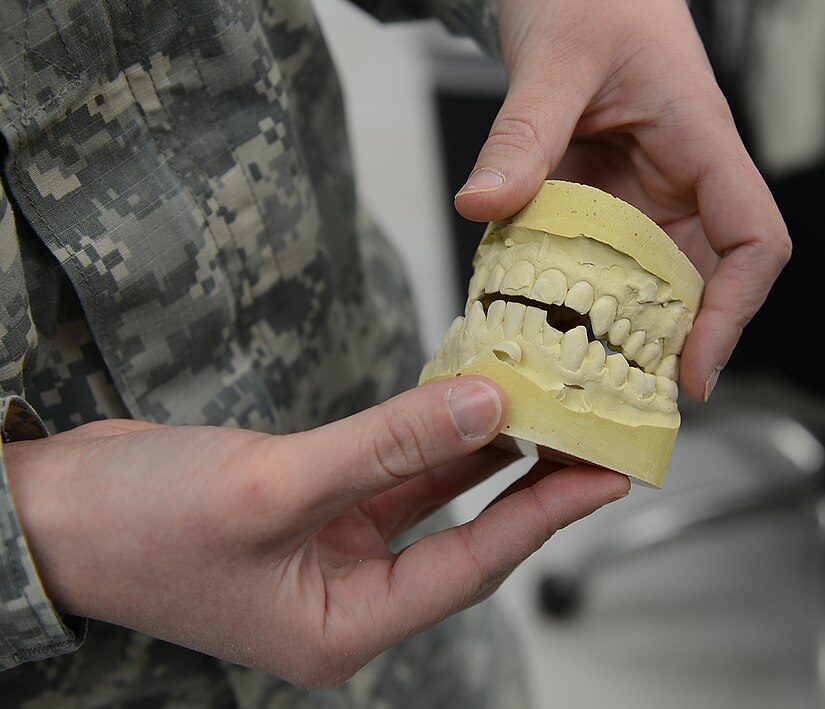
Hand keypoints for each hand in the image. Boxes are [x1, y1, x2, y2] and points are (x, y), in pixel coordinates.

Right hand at [4, 377, 627, 687]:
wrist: (54, 508)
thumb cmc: (137, 527)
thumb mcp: (273, 486)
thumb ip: (387, 445)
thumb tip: (482, 405)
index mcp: (339, 626)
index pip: (468, 568)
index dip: (540, 518)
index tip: (600, 477)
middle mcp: (343, 593)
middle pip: (459, 535)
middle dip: (522, 486)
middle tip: (586, 439)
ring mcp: (328, 546)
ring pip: (426, 497)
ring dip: (475, 453)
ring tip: (539, 413)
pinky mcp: (311, 505)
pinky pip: (387, 471)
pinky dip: (424, 439)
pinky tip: (461, 407)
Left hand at [454, 0, 790, 400]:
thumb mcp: (553, 60)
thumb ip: (522, 133)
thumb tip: (482, 202)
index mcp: (700, 145)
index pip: (754, 239)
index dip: (734, 312)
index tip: (695, 368)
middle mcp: (678, 184)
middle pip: (698, 283)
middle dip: (666, 345)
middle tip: (616, 400)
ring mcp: (638, 200)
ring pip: (643, 284)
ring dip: (615, 332)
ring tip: (575, 382)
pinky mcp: (598, 206)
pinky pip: (594, 263)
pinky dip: (572, 299)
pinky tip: (537, 326)